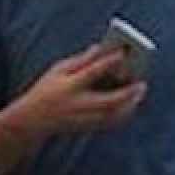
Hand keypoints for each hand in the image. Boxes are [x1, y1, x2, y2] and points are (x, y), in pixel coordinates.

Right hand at [0, 45, 145, 138]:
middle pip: (108, 100)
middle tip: (142, 82)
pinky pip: (112, 122)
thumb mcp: (57, 69)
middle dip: (127, 92)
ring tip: (139, 91)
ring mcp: (84, 118)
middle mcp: (78, 104)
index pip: (91, 72)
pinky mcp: (89, 127)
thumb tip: (99, 48)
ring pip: (114, 115)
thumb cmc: (46, 89)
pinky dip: (124, 113)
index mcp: (68, 85)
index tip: (123, 52)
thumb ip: (80, 60)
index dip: (108, 62)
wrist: (33, 120)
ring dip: (130, 104)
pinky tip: (131, 103)